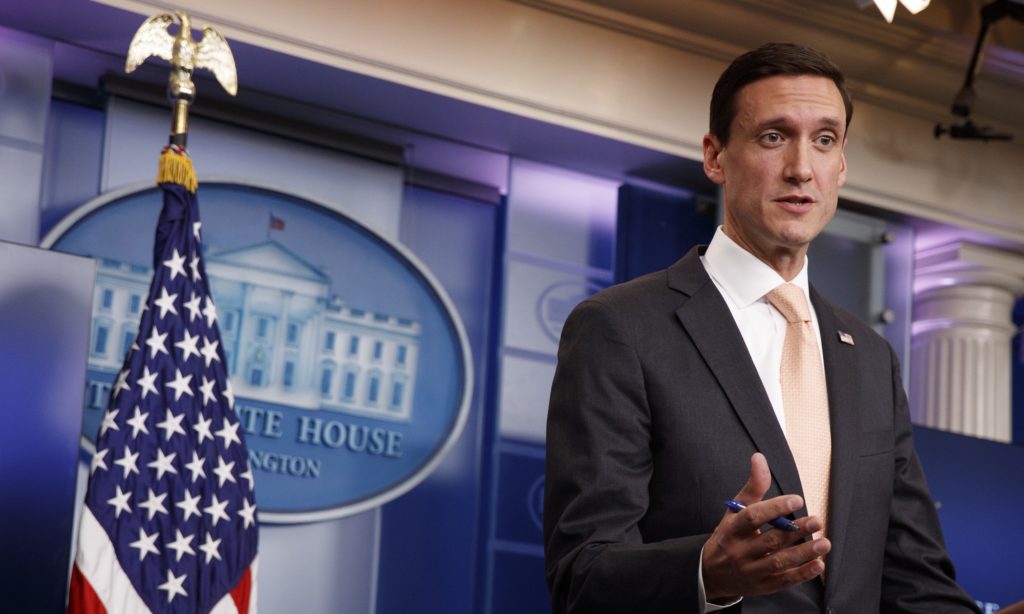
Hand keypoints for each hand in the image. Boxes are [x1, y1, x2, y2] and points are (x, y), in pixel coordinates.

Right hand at [701, 453, 830, 602]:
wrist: (710, 573)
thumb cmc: (728, 536)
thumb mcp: (734, 511)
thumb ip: (753, 487)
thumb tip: (760, 457)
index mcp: (732, 529)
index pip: (752, 517)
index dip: (774, 508)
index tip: (797, 500)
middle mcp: (739, 551)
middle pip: (769, 541)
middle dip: (795, 531)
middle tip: (817, 521)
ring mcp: (750, 571)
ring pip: (778, 562)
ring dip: (803, 553)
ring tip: (824, 543)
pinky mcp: (761, 586)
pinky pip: (782, 581)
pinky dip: (802, 574)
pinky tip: (818, 564)